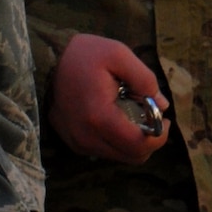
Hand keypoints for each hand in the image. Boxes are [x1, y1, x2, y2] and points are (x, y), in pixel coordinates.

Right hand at [49, 33, 170, 164]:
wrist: (47, 61)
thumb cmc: (85, 55)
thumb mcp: (119, 54)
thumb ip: (145, 79)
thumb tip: (162, 105)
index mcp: (99, 117)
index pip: (138, 146)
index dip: (159, 137)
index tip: (164, 119)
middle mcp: (86, 137)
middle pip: (132, 156)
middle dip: (150, 140)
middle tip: (152, 116)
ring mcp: (77, 143)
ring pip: (119, 156)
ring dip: (133, 140)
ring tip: (134, 113)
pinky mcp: (73, 142)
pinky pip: (105, 151)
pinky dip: (118, 140)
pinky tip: (117, 118)